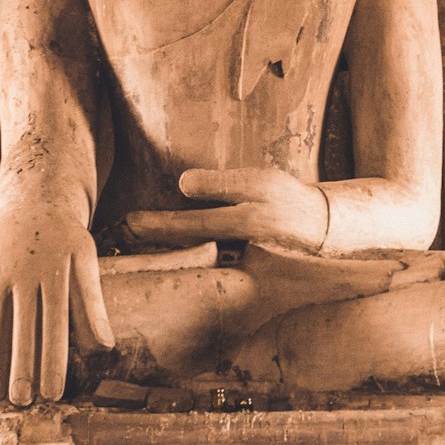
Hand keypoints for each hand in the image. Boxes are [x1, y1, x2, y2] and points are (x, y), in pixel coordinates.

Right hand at [0, 214, 114, 404]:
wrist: (31, 204)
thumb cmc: (65, 243)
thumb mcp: (86, 263)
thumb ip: (93, 305)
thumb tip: (106, 348)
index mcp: (56, 271)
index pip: (56, 326)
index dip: (53, 362)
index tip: (53, 394)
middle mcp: (23, 273)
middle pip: (23, 330)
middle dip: (22, 369)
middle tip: (23, 403)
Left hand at [121, 167, 329, 253]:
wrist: (322, 227)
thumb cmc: (292, 201)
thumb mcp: (261, 183)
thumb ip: (222, 184)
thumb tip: (183, 185)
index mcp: (240, 224)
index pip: (188, 226)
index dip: (157, 225)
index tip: (129, 223)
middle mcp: (234, 246)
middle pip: (183, 245)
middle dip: (153, 239)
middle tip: (122, 234)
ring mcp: (236, 258)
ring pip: (193, 251)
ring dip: (166, 245)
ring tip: (138, 238)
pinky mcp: (239, 261)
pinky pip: (206, 254)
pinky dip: (186, 248)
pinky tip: (171, 243)